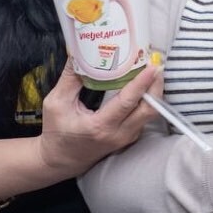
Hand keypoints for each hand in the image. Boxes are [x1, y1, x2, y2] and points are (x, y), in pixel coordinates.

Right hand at [37, 59, 161, 177]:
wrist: (61, 159)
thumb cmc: (56, 131)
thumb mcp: (56, 103)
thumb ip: (70, 78)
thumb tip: (79, 53)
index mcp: (99, 126)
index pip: (128, 102)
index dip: (142, 83)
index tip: (152, 67)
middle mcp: (119, 134)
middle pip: (149, 109)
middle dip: (156, 85)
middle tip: (155, 64)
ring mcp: (127, 137)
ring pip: (151, 113)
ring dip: (154, 91)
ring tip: (151, 70)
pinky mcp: (131, 136)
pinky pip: (145, 116)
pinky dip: (148, 99)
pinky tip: (144, 84)